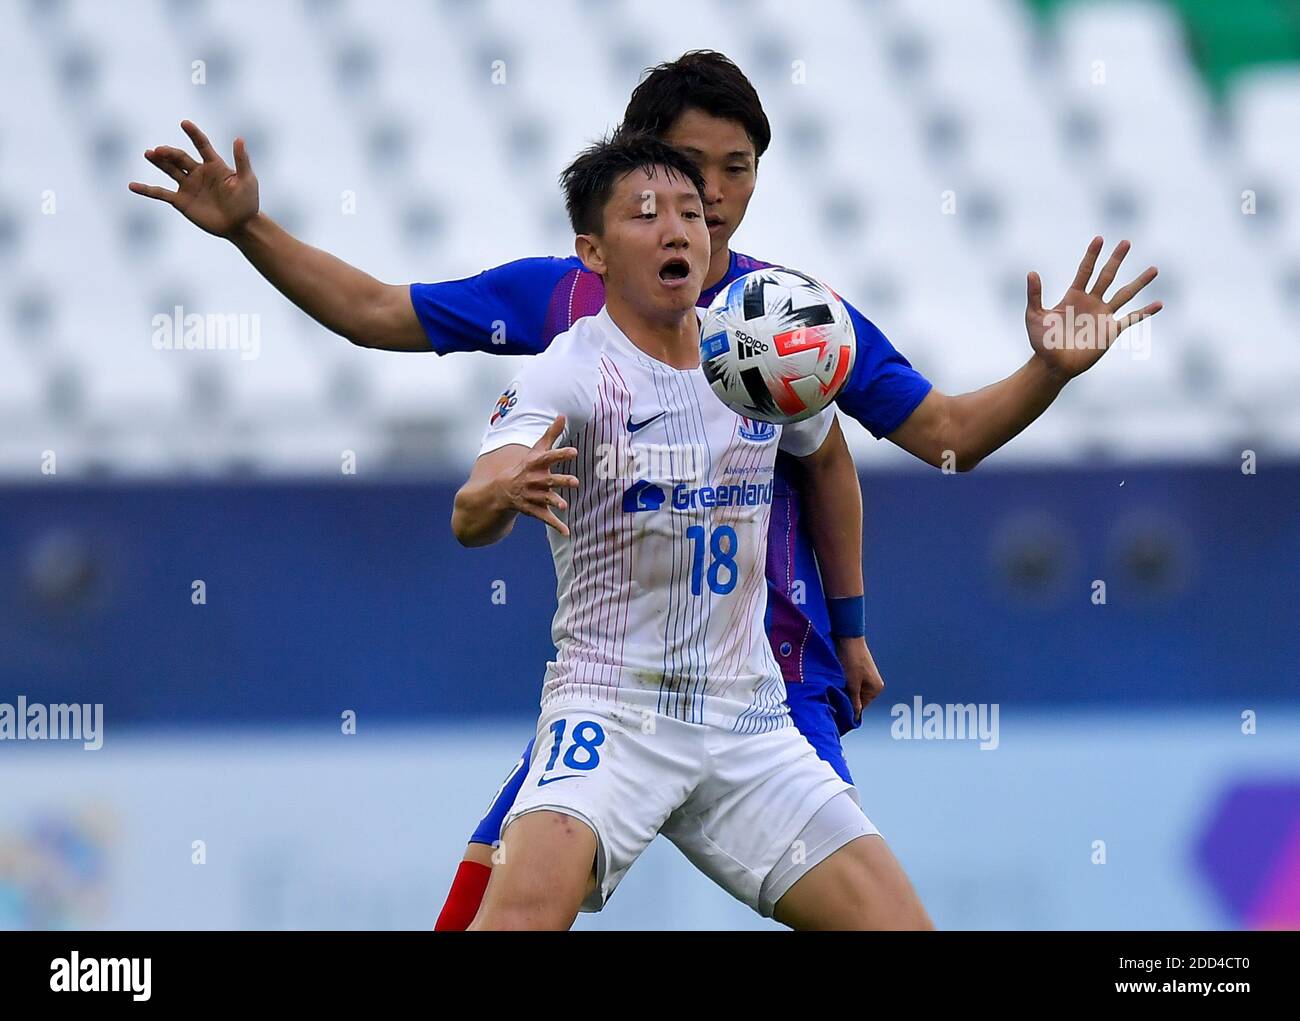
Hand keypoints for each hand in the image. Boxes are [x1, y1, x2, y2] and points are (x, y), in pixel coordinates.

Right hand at [128, 120, 258, 238]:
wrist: (240, 225)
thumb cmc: (247, 202)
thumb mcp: (247, 180)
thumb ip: (241, 160)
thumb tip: (238, 138)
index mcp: (214, 165)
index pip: (201, 145)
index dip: (194, 134)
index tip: (184, 123)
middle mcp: (198, 172)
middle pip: (180, 157)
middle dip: (169, 153)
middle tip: (159, 150)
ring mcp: (188, 186)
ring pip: (169, 170)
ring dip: (158, 162)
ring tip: (148, 154)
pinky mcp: (181, 201)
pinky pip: (160, 193)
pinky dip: (146, 190)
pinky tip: (132, 186)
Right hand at [498, 416, 579, 535]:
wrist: (501, 490)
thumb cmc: (526, 467)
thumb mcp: (536, 450)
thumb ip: (551, 434)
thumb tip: (562, 415)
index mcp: (535, 464)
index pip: (549, 457)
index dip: (560, 455)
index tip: (574, 452)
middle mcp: (533, 480)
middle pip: (548, 480)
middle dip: (560, 481)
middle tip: (575, 482)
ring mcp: (532, 495)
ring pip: (544, 500)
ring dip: (554, 502)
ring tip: (564, 506)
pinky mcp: (532, 509)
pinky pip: (544, 518)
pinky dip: (556, 525)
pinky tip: (567, 532)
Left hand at [835, 635, 884, 721]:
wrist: (847, 637)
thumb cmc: (851, 659)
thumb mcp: (852, 683)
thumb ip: (854, 701)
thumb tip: (855, 718)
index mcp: (875, 688)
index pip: (861, 707)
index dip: (849, 710)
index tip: (837, 714)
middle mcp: (872, 684)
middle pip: (856, 699)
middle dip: (845, 700)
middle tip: (832, 701)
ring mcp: (865, 677)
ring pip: (851, 691)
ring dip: (843, 691)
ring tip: (833, 690)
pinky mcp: (857, 670)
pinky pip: (849, 682)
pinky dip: (842, 684)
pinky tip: (834, 682)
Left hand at [1026, 237, 1161, 382]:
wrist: (1053, 364)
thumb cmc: (1041, 341)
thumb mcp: (1034, 316)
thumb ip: (1034, 295)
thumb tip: (1031, 272)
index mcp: (1074, 296)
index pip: (1085, 271)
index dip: (1092, 255)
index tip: (1099, 239)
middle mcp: (1091, 302)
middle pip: (1107, 276)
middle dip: (1116, 259)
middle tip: (1126, 242)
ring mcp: (1103, 315)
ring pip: (1125, 294)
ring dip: (1139, 282)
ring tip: (1154, 269)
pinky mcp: (1111, 331)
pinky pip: (1131, 319)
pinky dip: (1145, 312)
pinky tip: (1159, 304)